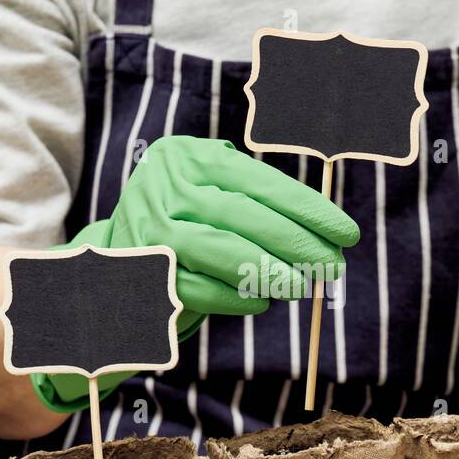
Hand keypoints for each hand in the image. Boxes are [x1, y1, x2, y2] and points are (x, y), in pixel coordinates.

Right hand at [96, 136, 357, 324]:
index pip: (260, 181)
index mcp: (188, 156)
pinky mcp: (139, 272)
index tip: (346, 233)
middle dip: (298, 243)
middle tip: (333, 267)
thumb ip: (258, 206)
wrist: (111, 266)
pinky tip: (260, 301)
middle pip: (244, 214)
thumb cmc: (181, 229)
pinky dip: (234, 296)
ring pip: (221, 249)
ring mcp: (147, 228)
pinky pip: (198, 286)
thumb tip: (325, 238)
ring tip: (302, 287)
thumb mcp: (212, 198)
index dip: (309, 209)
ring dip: (269, 271)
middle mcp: (164, 185)